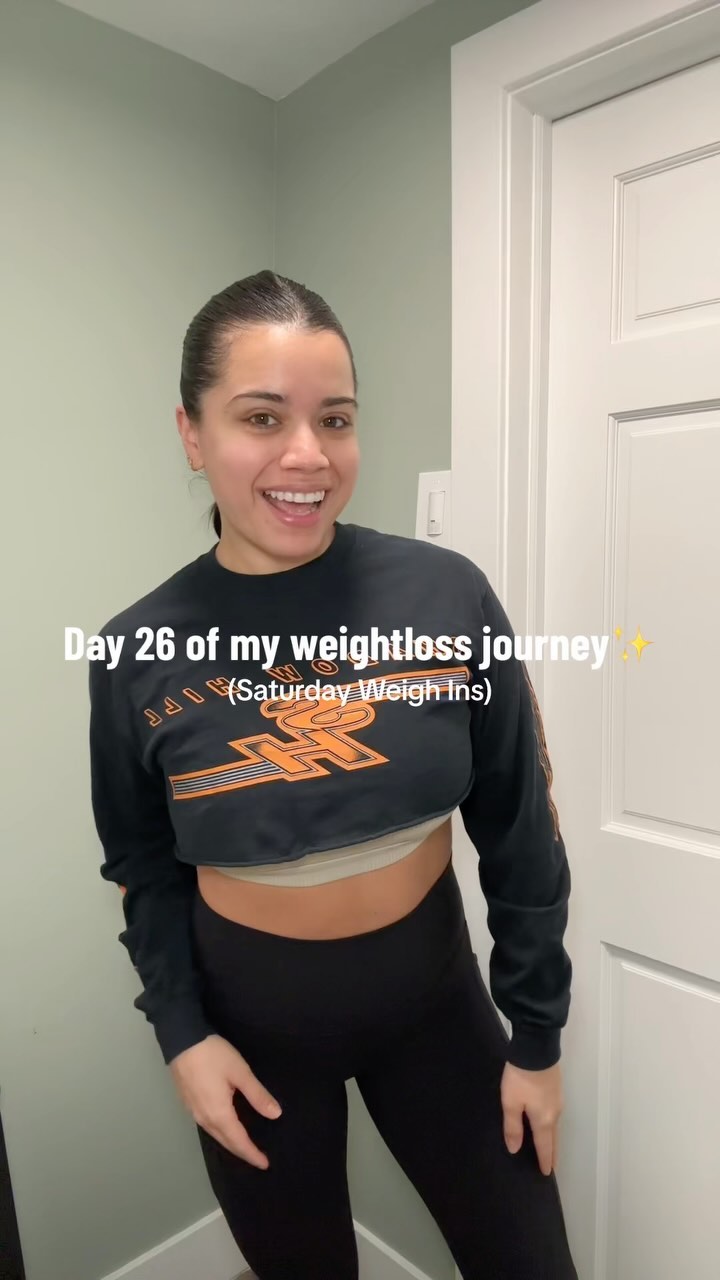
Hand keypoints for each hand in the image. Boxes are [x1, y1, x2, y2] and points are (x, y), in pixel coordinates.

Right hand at [169, 1034, 281, 1167]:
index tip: (265, 1164)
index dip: (252, 1154)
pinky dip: (220, 1132)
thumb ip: (257, 1095)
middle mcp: (204, 1118)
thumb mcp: (240, 1072)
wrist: (181, 1039)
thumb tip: (275, 1115)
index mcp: (219, 1114)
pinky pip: (207, 1126)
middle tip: (257, 1159)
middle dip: (242, 1152)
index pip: (239, 1141)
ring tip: (244, 1147)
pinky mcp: (187, 1103)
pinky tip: (225, 1127)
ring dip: (230, 1143)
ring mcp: (193, 1112)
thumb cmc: (213, 1055)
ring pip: (215, 1134)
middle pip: (225, 1142)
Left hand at [500, 1060, 563, 1175]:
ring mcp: (558, 1100)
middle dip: (552, 1153)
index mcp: (543, 1120)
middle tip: (552, 1166)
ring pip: (555, 1126)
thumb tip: (515, 1150)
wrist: (537, 1049)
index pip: (544, 1146)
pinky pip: (555, 1114)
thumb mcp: (511, 1103)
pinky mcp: (557, 1089)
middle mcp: (555, 1113)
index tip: (547, 1173)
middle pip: (554, 1138)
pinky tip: (546, 1122)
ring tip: (548, 1147)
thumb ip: (512, 1127)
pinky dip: (552, 1125)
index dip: (545, 1160)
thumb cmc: (521, 1079)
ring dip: (552, 1138)